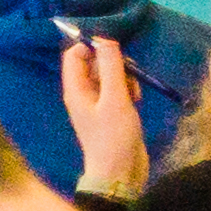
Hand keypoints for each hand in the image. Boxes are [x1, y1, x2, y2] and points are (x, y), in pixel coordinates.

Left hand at [60, 35, 151, 198]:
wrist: (120, 171)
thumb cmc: (113, 136)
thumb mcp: (115, 98)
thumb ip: (111, 68)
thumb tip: (104, 40)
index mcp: (75, 90)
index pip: (73, 55)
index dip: (91, 47)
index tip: (114, 50)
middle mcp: (82, 93)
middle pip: (94, 63)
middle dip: (114, 63)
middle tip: (129, 74)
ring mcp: (97, 102)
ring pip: (109, 75)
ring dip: (125, 77)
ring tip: (134, 93)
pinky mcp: (111, 109)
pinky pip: (118, 88)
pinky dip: (128, 89)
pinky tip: (136, 100)